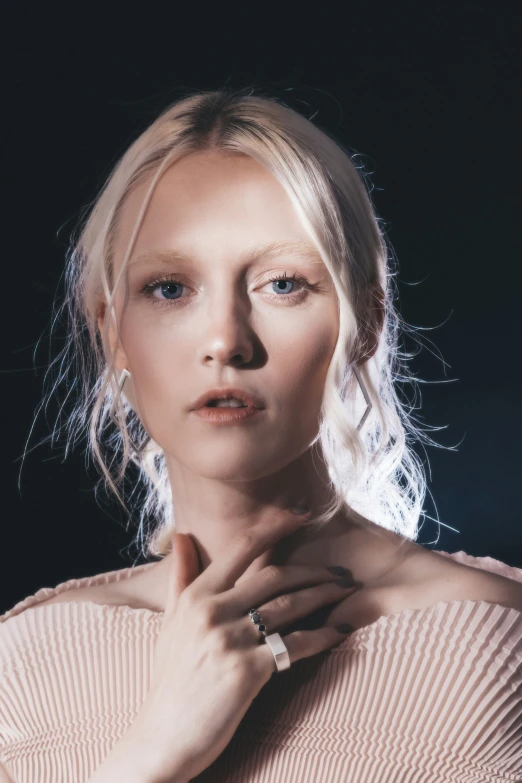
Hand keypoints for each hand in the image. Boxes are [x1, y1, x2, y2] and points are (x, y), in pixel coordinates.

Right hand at [125, 507, 358, 782]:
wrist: (161, 737)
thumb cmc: (169, 680)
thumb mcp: (170, 623)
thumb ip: (180, 577)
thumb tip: (182, 535)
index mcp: (195, 595)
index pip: (242, 547)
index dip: (276, 525)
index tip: (303, 514)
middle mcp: (211, 610)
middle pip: (274, 576)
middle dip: (313, 570)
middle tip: (340, 571)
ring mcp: (229, 640)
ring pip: (289, 605)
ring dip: (324, 596)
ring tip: (347, 592)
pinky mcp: (246, 671)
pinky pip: (295, 644)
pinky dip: (322, 635)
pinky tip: (340, 631)